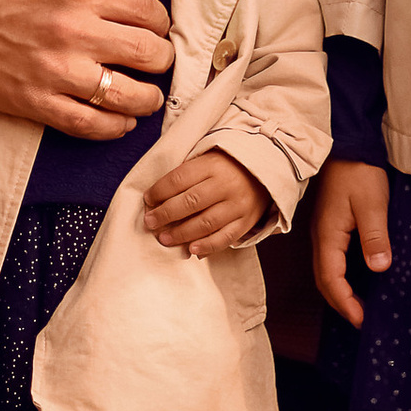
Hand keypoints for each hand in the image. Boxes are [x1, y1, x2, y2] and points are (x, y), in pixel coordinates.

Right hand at [0, 0, 172, 138]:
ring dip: (148, 99)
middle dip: (162, 58)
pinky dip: (115, 127)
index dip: (161, 20)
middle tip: (157, 59)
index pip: (147, 9)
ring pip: (125, 95)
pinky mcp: (37, 102)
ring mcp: (55, 71)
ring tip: (149, 95)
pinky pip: (89, 124)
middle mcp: (72, 30)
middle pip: (146, 52)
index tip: (156, 26)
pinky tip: (122, 120)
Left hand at [143, 148, 268, 256]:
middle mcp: (226, 184)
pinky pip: (225, 237)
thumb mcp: (207, 160)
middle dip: (166, 214)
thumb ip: (186, 175)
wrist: (262, 171)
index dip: (160, 190)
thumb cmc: (226, 167)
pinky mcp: (246, 221)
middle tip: (150, 222)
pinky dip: (208, 246)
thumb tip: (156, 198)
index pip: (180, 178)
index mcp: (212, 165)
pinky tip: (192, 249)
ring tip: (164, 239)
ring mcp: (237, 205)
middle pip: (191, 202)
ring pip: (206, 222)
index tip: (148, 200)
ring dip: (182, 233)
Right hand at [312, 159, 391, 326]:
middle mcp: (321, 237)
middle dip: (340, 302)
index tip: (361, 319)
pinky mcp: (330, 224)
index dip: (345, 302)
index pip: (331, 278)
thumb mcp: (372, 204)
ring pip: (325, 270)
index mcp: (328, 235)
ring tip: (357, 305)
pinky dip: (339, 276)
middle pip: (324, 279)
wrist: (348, 144)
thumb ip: (374, 237)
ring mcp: (323, 230)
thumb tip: (379, 269)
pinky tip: (354, 278)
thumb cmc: (359, 172)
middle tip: (360, 320)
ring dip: (338, 291)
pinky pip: (330, 259)